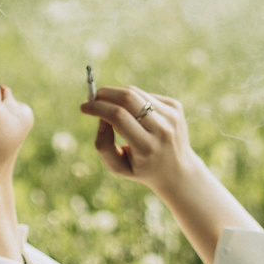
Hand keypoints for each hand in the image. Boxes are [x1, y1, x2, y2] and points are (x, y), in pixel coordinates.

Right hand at [82, 85, 199, 191]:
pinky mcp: (176, 106)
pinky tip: (138, 117)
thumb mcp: (118, 167)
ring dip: (118, 96)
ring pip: (135, 92)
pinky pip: (145, 95)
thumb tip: (101, 117)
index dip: (98, 107)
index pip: (118, 116)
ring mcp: (171, 116)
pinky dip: (134, 101)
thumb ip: (103, 145)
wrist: (178, 170)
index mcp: (146, 147)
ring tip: (116, 111)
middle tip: (93, 99)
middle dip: (105, 94)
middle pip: (127, 98)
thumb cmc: (142, 168)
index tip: (84, 107)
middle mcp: (161, 129)